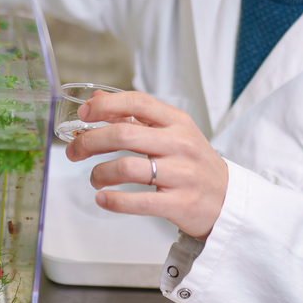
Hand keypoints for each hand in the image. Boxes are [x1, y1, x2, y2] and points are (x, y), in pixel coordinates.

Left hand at [65, 90, 227, 239]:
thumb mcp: (173, 132)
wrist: (228, 199)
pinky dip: (114, 201)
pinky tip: (103, 199)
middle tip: (74, 151)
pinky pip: (139, 201)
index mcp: (177, 122)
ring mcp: (181, 174)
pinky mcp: (180, 203)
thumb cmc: (194, 164)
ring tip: (95, 179)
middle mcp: (180, 144)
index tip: (84, 114)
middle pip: (124, 134)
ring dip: (100, 173)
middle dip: (89, 142)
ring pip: (127, 167)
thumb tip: (98, 99)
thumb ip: (136, 116)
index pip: (137, 102)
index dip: (105, 105)